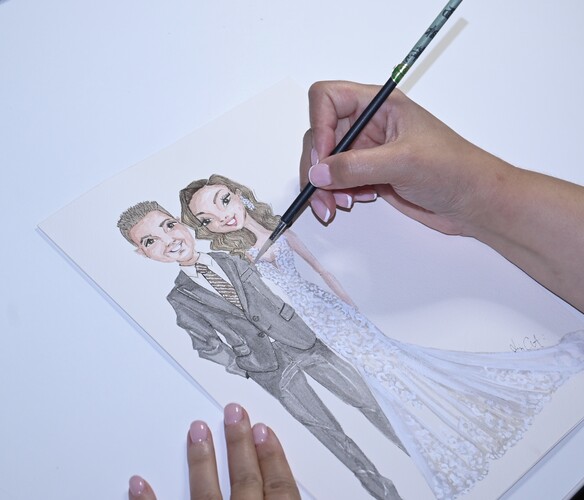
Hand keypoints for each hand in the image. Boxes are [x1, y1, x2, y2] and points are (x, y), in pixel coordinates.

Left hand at [128, 403, 299, 499]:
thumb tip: (291, 492)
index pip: (280, 490)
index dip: (274, 458)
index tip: (264, 430)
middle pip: (245, 482)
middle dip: (239, 444)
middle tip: (233, 412)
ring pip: (206, 495)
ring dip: (202, 461)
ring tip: (196, 430)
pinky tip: (137, 484)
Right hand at [299, 80, 506, 235]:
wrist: (473, 202)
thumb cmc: (452, 169)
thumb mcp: (403, 162)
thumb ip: (356, 166)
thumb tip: (317, 173)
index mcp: (379, 106)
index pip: (328, 99)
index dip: (320, 126)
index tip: (324, 158)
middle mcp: (368, 125)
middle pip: (320, 135)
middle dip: (316, 166)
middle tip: (321, 193)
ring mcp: (367, 152)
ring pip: (324, 163)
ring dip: (322, 186)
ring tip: (334, 208)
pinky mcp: (368, 175)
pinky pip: (337, 181)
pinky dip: (334, 195)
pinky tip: (353, 203)